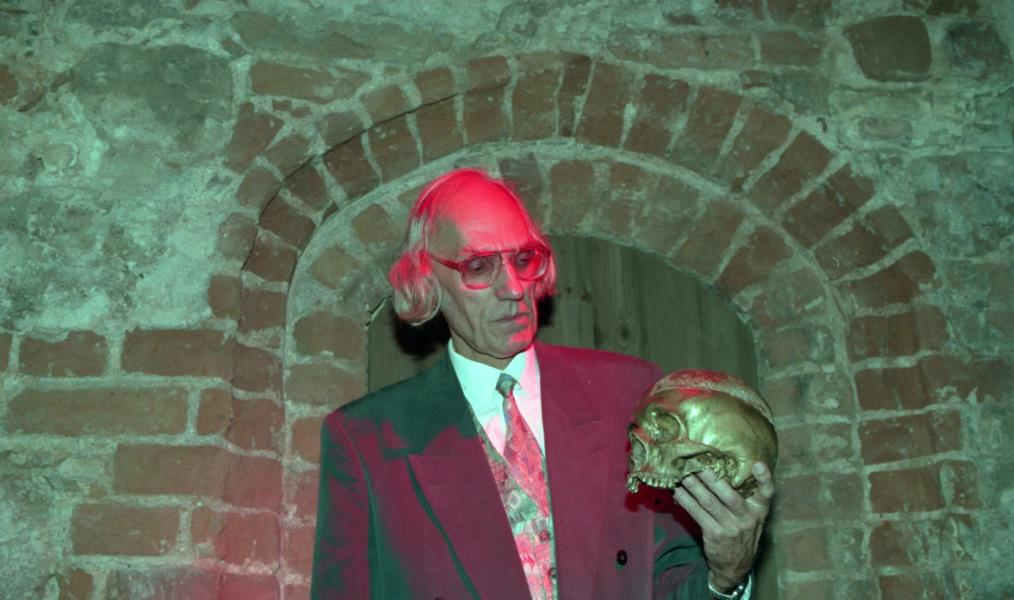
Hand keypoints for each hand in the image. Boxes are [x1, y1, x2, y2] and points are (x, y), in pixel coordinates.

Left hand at [672, 462, 773, 591]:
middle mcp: (747, 519)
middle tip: (697, 463)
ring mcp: (731, 528)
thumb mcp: (752, 519)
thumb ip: (745, 500)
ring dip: (693, 487)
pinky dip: (686, 501)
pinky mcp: (715, 535)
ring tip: (682, 474)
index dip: (764, 478)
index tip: (758, 464)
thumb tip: (721, 470)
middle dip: (712, 478)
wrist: (735, 567)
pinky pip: (697, 514)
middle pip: (729, 495)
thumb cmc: (742, 534)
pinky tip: (678, 492)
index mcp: (759, 510)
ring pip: (709, 502)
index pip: (767, 493)